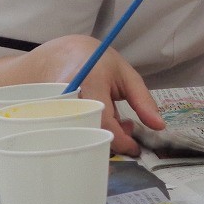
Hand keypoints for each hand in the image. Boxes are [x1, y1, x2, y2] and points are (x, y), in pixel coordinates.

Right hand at [0, 34, 162, 156]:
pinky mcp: (44, 116)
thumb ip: (143, 100)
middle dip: (108, 144)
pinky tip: (96, 128)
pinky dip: (84, 137)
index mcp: (89, 81)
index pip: (104, 122)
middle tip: (124, 140)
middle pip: (88, 134)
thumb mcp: (125, 75)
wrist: (61, 54)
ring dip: (97, 141)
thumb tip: (159, 127)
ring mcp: (51, 106)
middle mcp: (66, 95)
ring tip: (113, 128)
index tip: (134, 149)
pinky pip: (64, 135)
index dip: (121, 141)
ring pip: (75, 138)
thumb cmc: (97, 64)